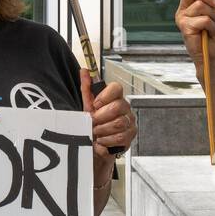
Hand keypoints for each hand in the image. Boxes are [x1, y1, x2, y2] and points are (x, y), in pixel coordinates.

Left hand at [80, 69, 135, 184]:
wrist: (96, 145)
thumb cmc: (94, 124)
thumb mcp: (87, 105)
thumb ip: (87, 88)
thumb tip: (84, 71)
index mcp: (115, 98)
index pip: (116, 88)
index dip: (104, 96)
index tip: (95, 105)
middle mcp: (125, 108)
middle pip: (117, 107)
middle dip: (100, 117)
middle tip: (93, 122)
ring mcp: (130, 122)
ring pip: (118, 123)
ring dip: (102, 130)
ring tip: (96, 132)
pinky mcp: (130, 136)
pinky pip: (119, 137)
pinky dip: (107, 140)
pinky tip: (102, 140)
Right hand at [175, 0, 214, 71]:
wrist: (213, 53)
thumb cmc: (214, 33)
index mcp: (190, 3)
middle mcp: (183, 8)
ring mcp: (182, 18)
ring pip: (200, 5)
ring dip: (212, 16)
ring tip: (211, 27)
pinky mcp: (184, 28)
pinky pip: (203, 19)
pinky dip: (211, 26)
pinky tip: (208, 33)